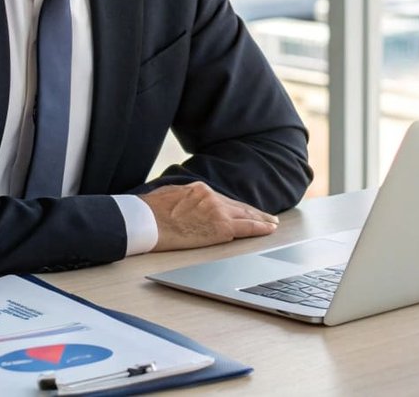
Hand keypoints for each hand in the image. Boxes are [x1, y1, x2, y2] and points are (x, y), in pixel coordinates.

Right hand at [141, 182, 278, 250]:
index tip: (244, 211)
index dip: (236, 208)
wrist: (145, 220)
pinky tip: (269, 229)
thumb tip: (183, 205)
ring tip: (272, 223)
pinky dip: (260, 228)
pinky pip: (246, 227)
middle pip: (238, 207)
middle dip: (253, 212)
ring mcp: (217, 211)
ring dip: (261, 220)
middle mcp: (211, 197)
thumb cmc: (149, 212)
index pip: (223, 201)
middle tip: (268, 217)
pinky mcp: (220, 227)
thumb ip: (183, 199)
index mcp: (199, 189)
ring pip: (245, 215)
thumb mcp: (168, 197)